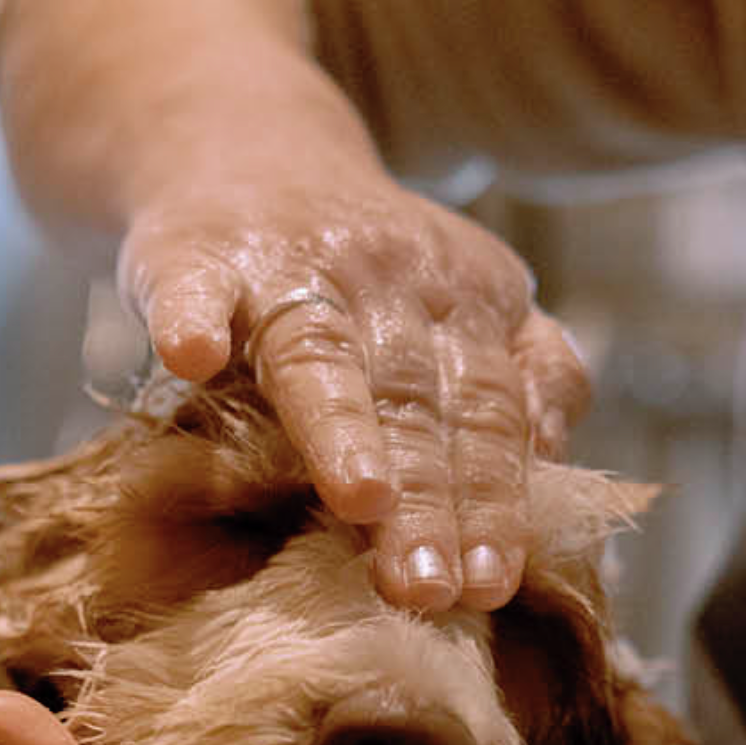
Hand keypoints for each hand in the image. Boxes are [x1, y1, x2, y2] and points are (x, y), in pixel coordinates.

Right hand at [116, 166, 588, 612]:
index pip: (487, 412)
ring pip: (321, 354)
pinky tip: (191, 356)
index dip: (492, 499)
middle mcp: (388, 279)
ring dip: (341, 427)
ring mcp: (290, 263)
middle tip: (428, 590)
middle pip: (413, 402)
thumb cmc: (362, 269)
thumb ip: (520, 371)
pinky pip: (194, 282)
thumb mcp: (463, 302)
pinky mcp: (196, 252)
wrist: (250, 154)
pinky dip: (192, 316)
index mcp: (462, 302)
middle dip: (428, 499)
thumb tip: (554, 456)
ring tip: (361, 499)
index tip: (489, 585)